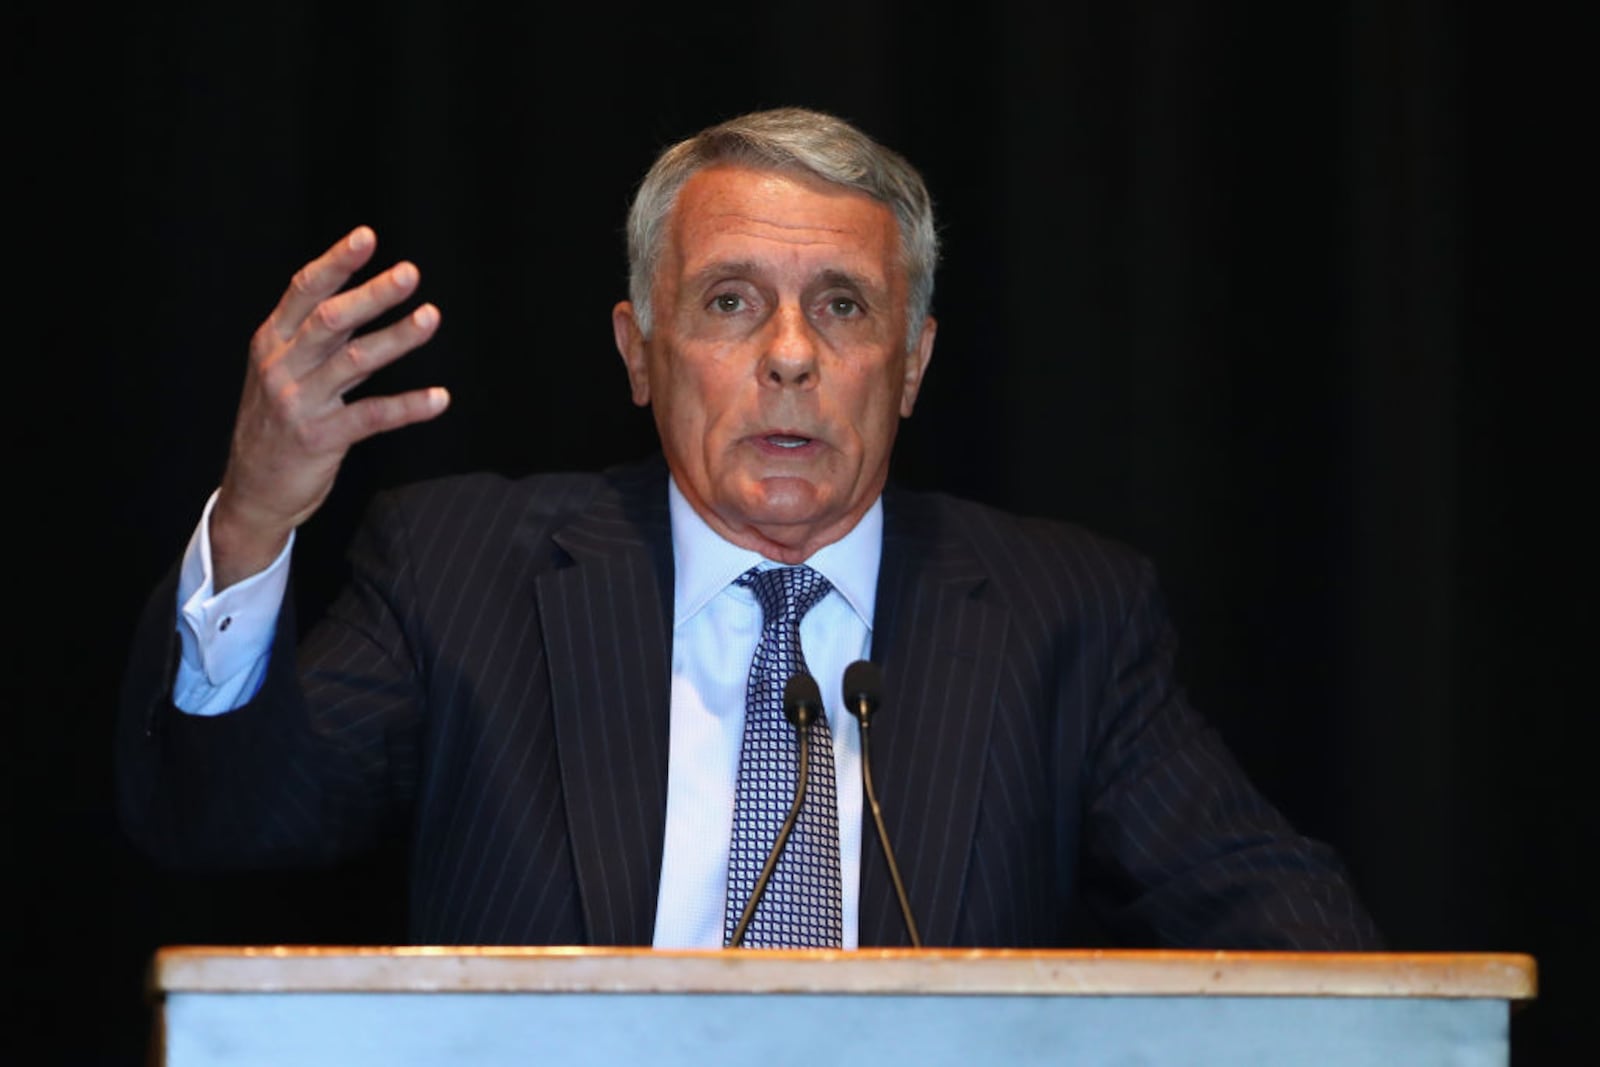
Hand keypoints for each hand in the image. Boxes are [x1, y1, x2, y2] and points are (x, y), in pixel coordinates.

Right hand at [210, 226, 447, 589]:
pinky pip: (371, 417)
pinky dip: (408, 406)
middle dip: (372, 294)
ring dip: (397, 338)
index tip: (367, 237)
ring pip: (353, 362)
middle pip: (330, 320)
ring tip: (431, 317)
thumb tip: (364, 298)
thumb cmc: (276, 423)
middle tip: (410, 273)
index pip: (304, 291)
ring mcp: (298, 403)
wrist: (252, 491)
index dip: (336, 262)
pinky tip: (439, 398)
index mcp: (272, 342)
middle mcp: (281, 366)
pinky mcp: (319, 439)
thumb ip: (319, 339)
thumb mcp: (283, 372)